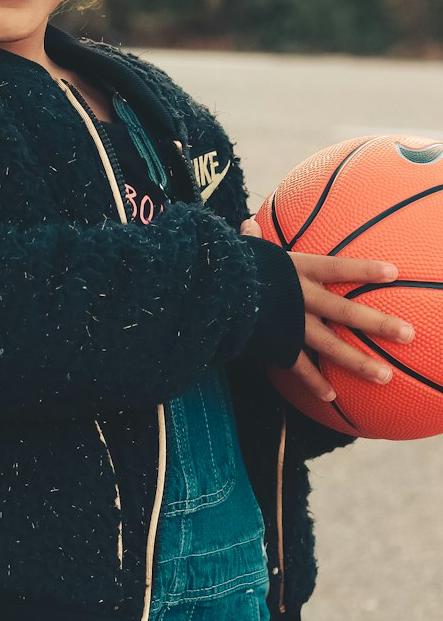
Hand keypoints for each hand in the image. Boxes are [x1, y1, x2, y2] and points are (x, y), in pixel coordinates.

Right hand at [239, 217, 413, 403]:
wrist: (211, 294)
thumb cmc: (228, 267)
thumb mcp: (243, 249)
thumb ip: (251, 239)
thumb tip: (246, 224)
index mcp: (297, 269)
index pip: (338, 267)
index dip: (366, 270)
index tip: (395, 273)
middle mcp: (301, 297)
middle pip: (346, 310)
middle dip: (379, 323)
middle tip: (408, 333)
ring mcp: (291, 324)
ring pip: (331, 345)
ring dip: (359, 362)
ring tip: (385, 376)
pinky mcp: (276, 345)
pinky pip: (298, 367)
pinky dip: (314, 382)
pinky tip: (331, 397)